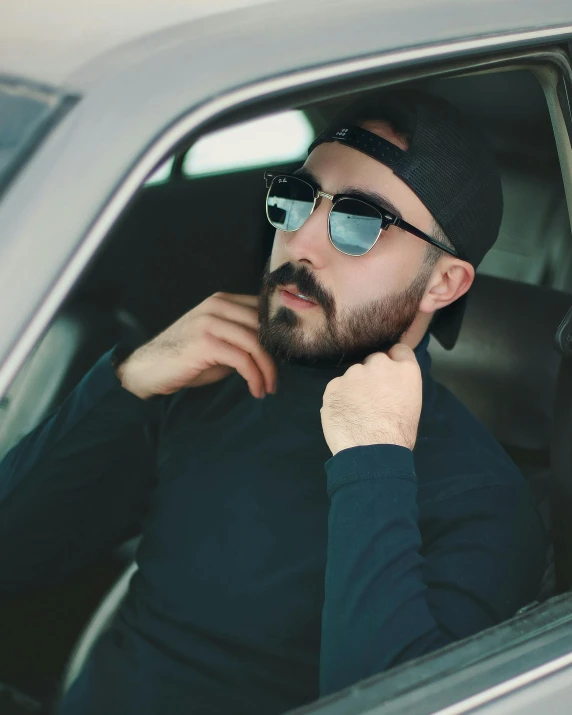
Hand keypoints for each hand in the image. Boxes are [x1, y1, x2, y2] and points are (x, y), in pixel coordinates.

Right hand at [116, 293, 276, 399]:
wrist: (148, 369)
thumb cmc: (185, 359)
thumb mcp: (219, 342)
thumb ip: (242, 338)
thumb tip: (274, 349)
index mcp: (222, 301)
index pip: (262, 310)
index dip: (278, 335)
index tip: (284, 358)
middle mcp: (217, 305)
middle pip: (262, 327)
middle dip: (275, 356)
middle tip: (276, 379)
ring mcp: (210, 322)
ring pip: (255, 344)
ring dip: (267, 370)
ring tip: (268, 388)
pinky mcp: (205, 343)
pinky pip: (242, 360)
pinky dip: (254, 377)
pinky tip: (255, 390)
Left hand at [320, 344, 421, 454]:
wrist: (371, 453)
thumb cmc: (397, 435)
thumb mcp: (411, 404)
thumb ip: (399, 386)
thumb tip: (389, 385)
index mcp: (404, 371)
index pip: (399, 350)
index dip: (393, 360)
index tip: (389, 372)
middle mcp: (379, 365)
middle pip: (374, 360)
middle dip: (371, 373)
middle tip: (370, 396)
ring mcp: (354, 373)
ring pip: (353, 375)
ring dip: (353, 386)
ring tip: (355, 411)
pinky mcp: (333, 385)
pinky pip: (336, 387)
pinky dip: (339, 398)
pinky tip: (343, 415)